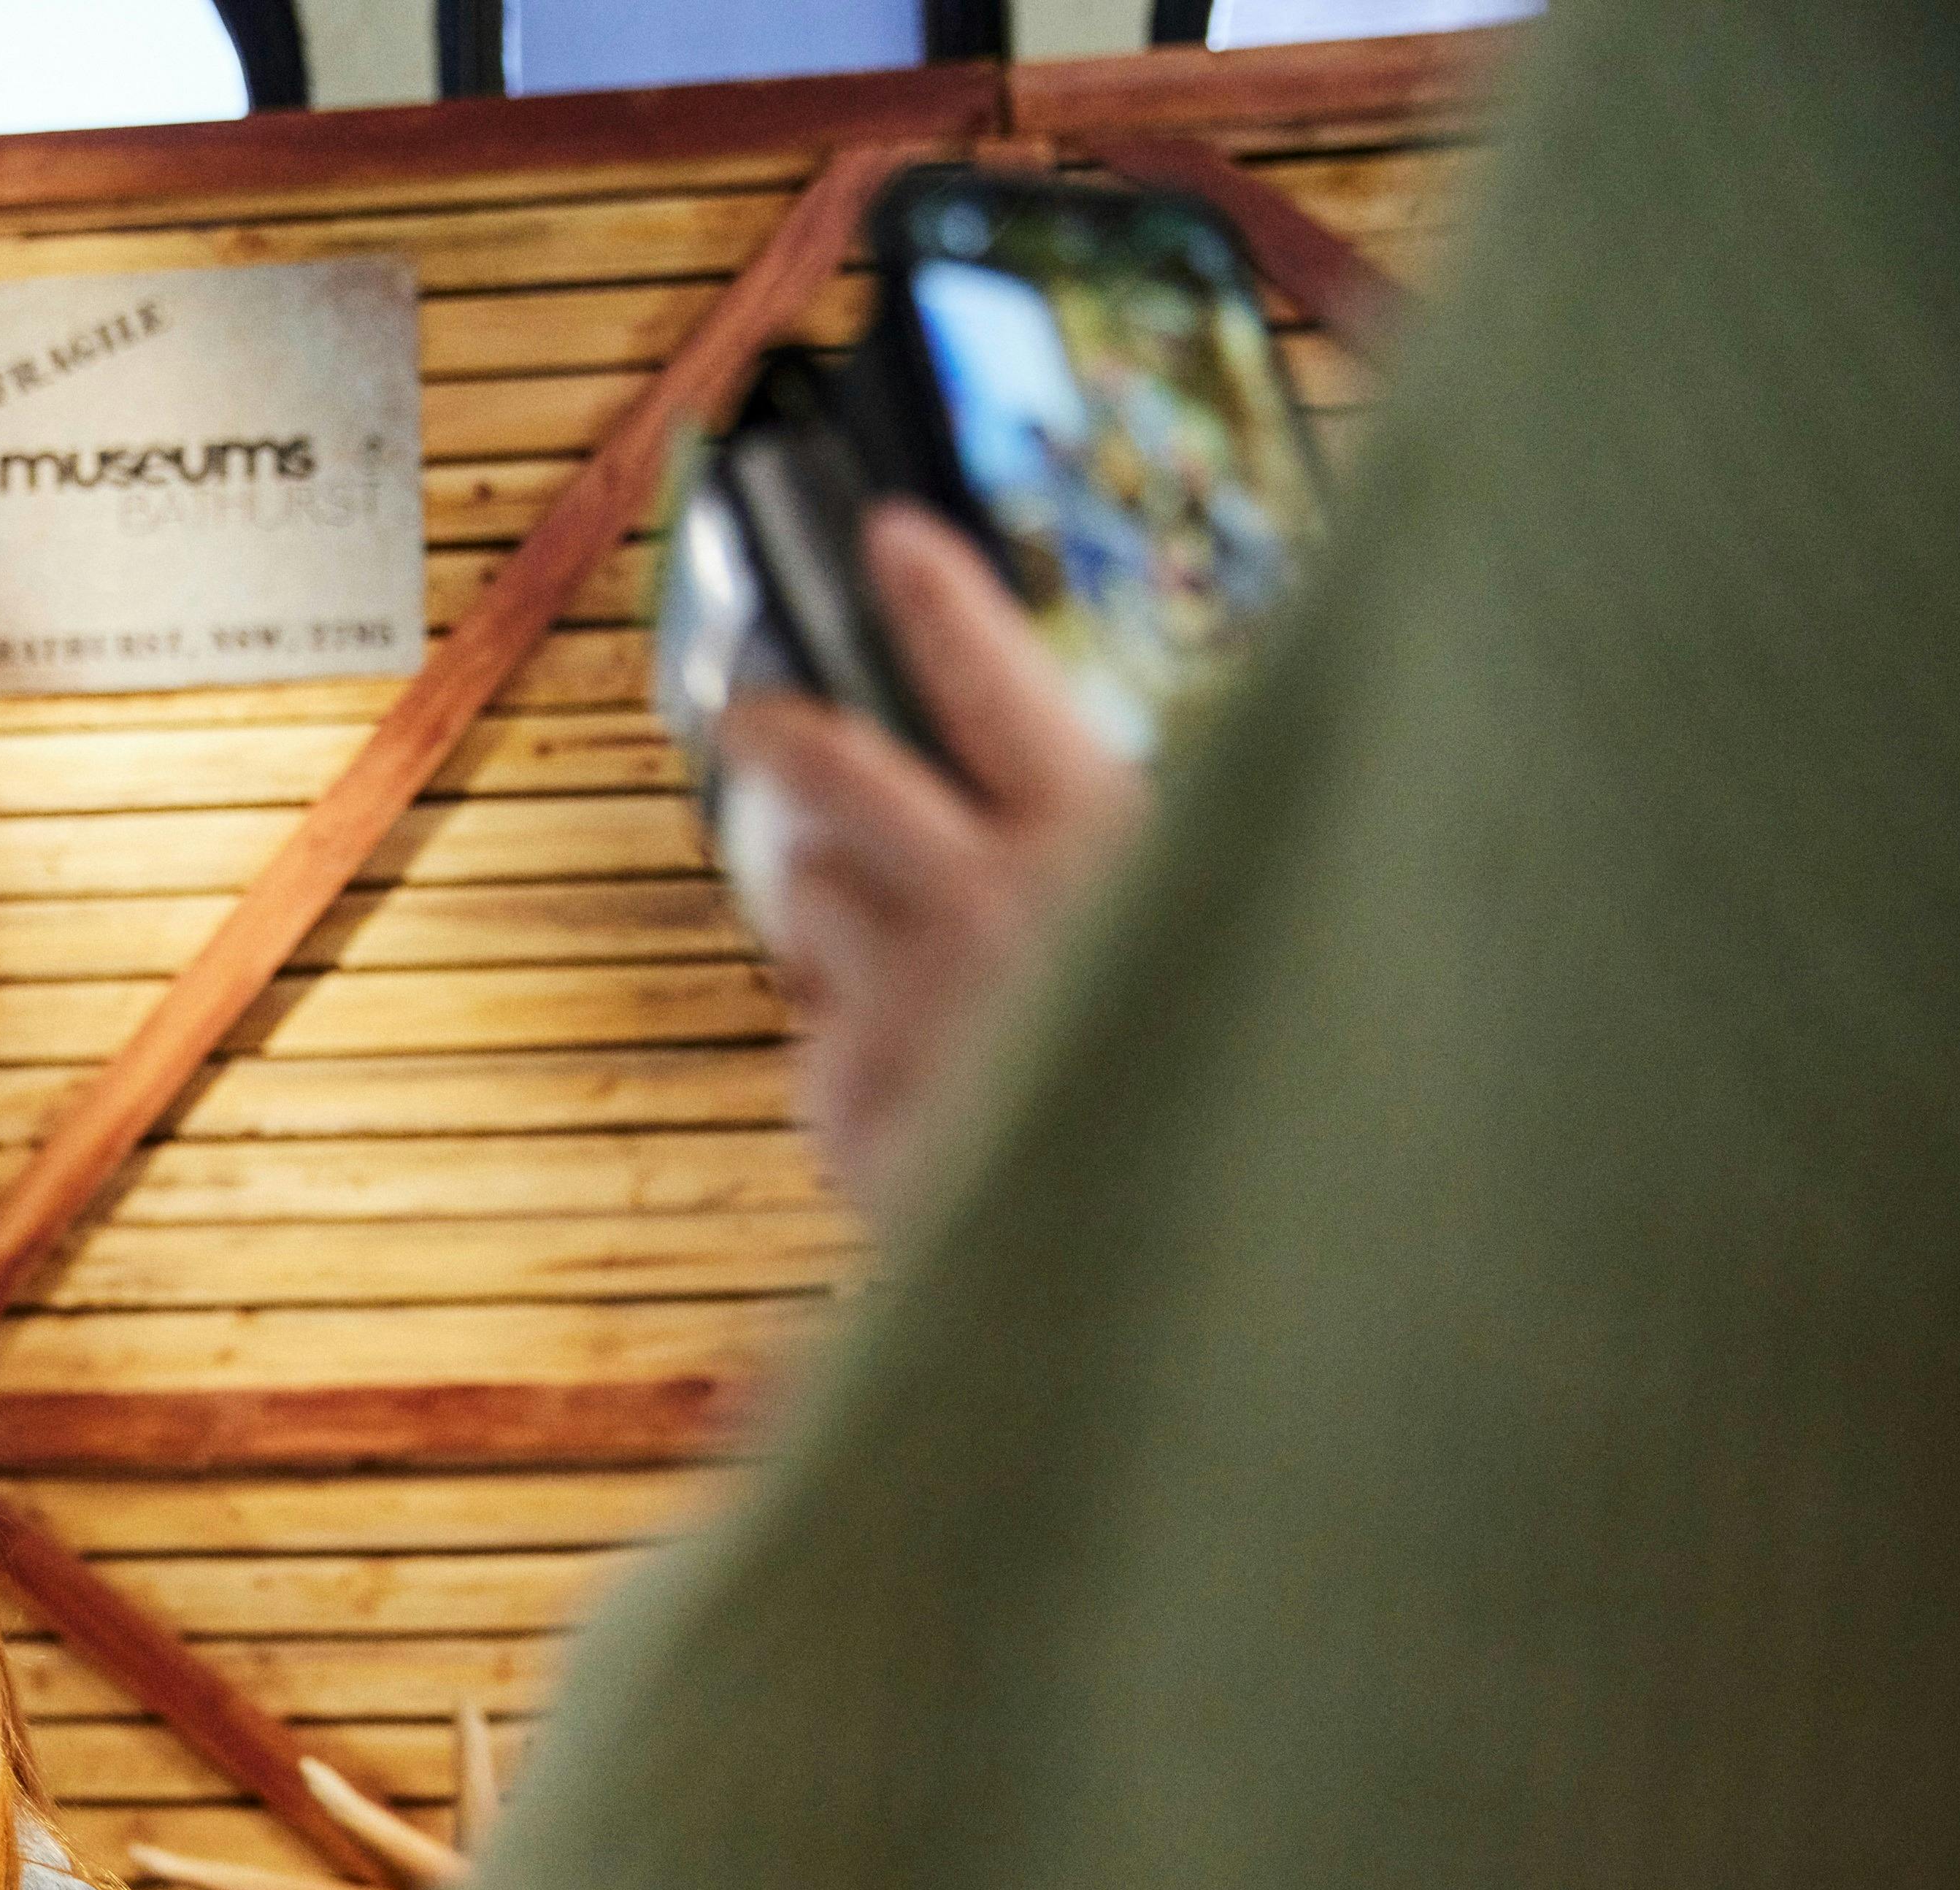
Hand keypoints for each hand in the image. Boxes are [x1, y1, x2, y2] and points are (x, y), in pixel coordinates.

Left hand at [719, 501, 1148, 1214]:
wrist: (1164, 1285)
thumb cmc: (1201, 1115)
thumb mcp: (1205, 962)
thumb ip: (1122, 883)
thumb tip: (1062, 831)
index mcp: (1099, 851)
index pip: (1001, 690)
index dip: (942, 604)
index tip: (892, 535)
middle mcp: (989, 903)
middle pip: (842, 773)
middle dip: (785, 731)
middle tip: (754, 714)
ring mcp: (902, 997)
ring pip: (814, 895)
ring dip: (835, 918)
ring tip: (910, 979)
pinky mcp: (841, 1091)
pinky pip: (817, 1034)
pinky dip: (853, 1051)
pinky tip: (931, 1107)